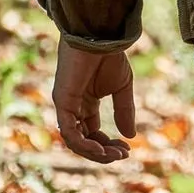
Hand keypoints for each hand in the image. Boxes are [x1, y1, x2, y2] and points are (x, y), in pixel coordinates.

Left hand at [52, 41, 136, 162]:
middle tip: (122, 155)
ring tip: (114, 154)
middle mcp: (74, 107)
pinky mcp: (62, 102)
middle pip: (84, 141)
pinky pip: (69, 132)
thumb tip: (130, 136)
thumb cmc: (110, 57)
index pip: (92, 134)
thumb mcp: (122, 88)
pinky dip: (84, 144)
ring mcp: (66, 106)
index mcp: (86, 103)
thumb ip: (124, 112)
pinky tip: (101, 149)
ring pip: (75, 141)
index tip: (127, 149)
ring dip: (95, 152)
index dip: (108, 145)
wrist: (100, 37)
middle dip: (103, 152)